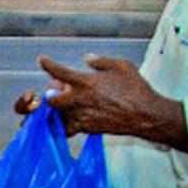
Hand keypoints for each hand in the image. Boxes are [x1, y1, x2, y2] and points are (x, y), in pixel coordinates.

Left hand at [37, 54, 187, 150]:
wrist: (145, 115)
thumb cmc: (136, 88)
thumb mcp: (121, 66)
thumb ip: (100, 61)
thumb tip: (87, 59)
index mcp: (86, 82)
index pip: (59, 72)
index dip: (48, 65)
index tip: (42, 60)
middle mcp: (80, 101)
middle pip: (51, 100)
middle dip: (51, 94)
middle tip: (60, 89)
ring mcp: (82, 117)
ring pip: (57, 117)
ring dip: (56, 110)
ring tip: (65, 104)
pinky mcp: (87, 129)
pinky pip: (67, 129)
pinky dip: (64, 124)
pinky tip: (72, 117)